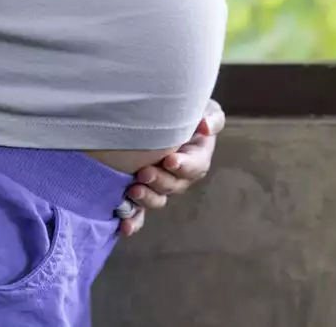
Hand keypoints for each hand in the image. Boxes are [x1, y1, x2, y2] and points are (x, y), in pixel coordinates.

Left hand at [119, 100, 225, 236]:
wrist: (160, 114)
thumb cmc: (186, 111)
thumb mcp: (205, 109)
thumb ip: (210, 117)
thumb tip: (205, 127)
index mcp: (197, 157)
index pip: (195, 166)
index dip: (183, 166)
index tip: (170, 160)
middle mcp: (180, 176)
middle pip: (174, 186)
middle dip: (160, 182)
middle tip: (144, 173)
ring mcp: (161, 185)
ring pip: (158, 199)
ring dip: (147, 199)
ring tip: (133, 190)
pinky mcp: (143, 190)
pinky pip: (140, 211)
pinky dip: (134, 220)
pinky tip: (125, 226)